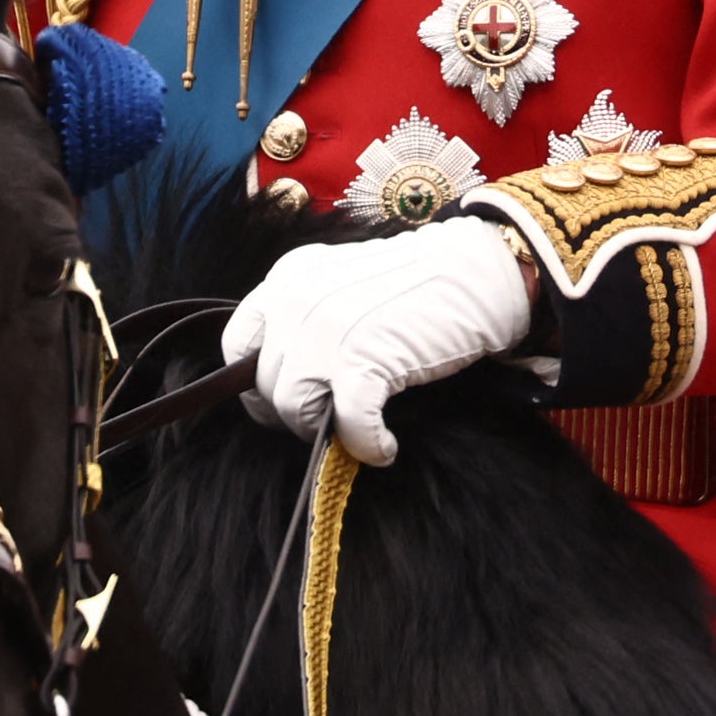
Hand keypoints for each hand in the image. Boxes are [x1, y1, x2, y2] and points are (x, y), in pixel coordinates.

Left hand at [221, 217, 533, 466]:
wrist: (479, 270)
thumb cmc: (418, 284)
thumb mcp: (341, 286)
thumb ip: (307, 321)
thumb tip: (288, 386)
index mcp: (287, 278)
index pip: (236, 346)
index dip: (258, 384)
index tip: (288, 401)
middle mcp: (296, 300)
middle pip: (265, 387)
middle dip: (298, 415)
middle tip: (335, 420)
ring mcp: (327, 329)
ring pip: (295, 410)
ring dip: (326, 432)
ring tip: (362, 430)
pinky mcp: (365, 358)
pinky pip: (346, 424)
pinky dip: (367, 445)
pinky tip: (385, 446)